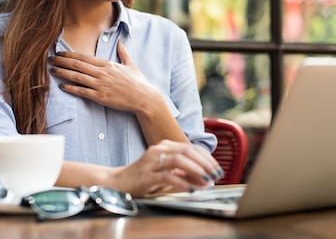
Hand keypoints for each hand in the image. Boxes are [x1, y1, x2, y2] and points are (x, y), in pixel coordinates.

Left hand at [48, 40, 161, 113]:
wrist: (144, 98)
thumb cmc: (138, 82)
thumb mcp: (131, 64)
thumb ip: (123, 53)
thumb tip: (120, 42)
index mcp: (108, 64)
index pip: (85, 57)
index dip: (70, 55)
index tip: (60, 53)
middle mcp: (102, 73)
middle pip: (78, 65)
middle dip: (62, 61)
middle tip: (50, 59)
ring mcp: (101, 85)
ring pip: (77, 77)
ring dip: (63, 73)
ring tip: (52, 70)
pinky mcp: (101, 97)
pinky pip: (82, 91)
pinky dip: (71, 88)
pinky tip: (62, 86)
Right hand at [109, 140, 224, 197]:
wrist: (118, 182)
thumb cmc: (144, 177)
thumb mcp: (167, 172)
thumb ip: (184, 172)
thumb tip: (205, 179)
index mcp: (165, 146)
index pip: (191, 148)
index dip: (207, 158)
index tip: (217, 169)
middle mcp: (159, 149)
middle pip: (187, 151)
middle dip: (205, 163)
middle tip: (216, 175)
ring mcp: (151, 161)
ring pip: (179, 160)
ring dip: (196, 170)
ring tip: (206, 180)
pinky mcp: (146, 174)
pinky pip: (167, 176)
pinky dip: (181, 182)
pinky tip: (190, 189)